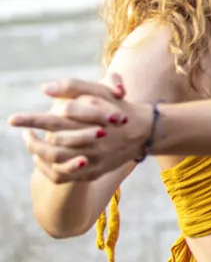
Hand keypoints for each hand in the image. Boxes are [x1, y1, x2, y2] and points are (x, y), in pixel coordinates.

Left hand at [8, 74, 153, 181]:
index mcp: (91, 122)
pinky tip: (41, 157)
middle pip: (53, 145)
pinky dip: (49, 168)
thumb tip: (44, 88)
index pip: (55, 121)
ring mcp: (94, 159)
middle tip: (20, 130)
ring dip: (38, 153)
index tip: (12, 120)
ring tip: (30, 141)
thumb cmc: (119, 106)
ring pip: (57, 161)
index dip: (31, 121)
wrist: (145, 131)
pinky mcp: (94, 171)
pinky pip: (64, 175)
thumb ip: (72, 86)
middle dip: (31, 140)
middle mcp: (92, 143)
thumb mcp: (101, 91)